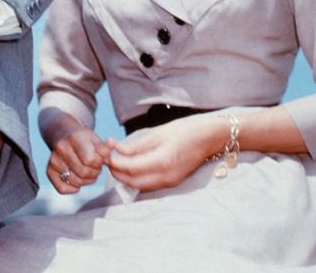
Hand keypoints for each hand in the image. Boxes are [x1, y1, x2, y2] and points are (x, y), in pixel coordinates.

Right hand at [47, 127, 110, 194]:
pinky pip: (63, 189)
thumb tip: (110, 156)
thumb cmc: (84, 140)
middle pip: (83, 173)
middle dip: (94, 173)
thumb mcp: (96, 139)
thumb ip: (105, 149)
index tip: (99, 160)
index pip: (91, 160)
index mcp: (75, 137)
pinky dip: (73, 189)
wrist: (64, 134)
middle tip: (95, 168)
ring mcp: (54, 160)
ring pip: (75, 182)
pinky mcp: (49, 170)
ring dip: (86, 181)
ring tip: (88, 172)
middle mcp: (61, 148)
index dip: (99, 163)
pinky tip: (77, 180)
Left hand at [106, 115, 220, 191]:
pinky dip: (136, 178)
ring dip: (125, 177)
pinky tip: (132, 167)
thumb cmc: (187, 130)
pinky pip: (149, 185)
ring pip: (139, 186)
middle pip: (132, 182)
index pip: (131, 168)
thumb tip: (116, 148)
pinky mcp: (172, 182)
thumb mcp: (159, 132)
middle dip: (116, 172)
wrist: (211, 138)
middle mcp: (166, 176)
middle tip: (107, 159)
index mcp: (163, 161)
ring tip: (117, 162)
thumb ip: (137, 144)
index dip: (115, 162)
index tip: (105, 153)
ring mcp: (170, 181)